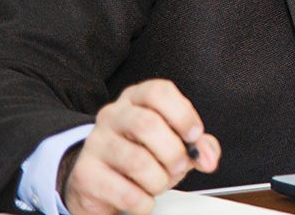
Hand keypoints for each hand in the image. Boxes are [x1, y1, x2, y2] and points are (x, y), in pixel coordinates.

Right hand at [61, 79, 221, 214]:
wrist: (101, 183)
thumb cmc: (142, 155)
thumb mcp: (174, 142)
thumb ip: (197, 145)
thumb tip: (209, 157)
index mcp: (137, 99)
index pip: (159, 92)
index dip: (182, 114)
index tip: (194, 135)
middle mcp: (113, 115)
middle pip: (147, 124)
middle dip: (173, 152)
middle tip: (179, 167)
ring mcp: (95, 143)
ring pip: (136, 160)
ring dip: (159, 180)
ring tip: (158, 184)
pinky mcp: (85, 174)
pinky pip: (125, 192)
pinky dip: (144, 202)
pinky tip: (143, 199)